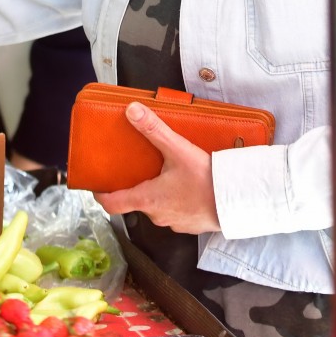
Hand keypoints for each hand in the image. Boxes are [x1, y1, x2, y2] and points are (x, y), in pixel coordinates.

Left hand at [94, 103, 221, 234]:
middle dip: (138, 186)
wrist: (238, 201)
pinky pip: (177, 213)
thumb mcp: (178, 150)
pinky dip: (178, 201)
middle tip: (142, 169)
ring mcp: (174, 223)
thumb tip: (132, 111)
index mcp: (148, 198)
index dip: (101, 195)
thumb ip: (154, 130)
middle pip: (137, 202)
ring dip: (160, 194)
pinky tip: (189, 188)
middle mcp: (157, 215)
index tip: (98, 187)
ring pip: (158, 207)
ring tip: (169, 175)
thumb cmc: (207, 180)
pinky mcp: (191, 225)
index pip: (113, 204)